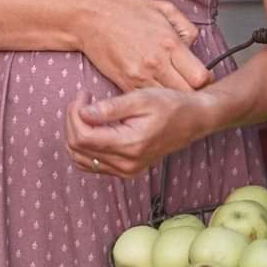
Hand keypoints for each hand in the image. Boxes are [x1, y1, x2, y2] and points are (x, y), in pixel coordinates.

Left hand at [65, 85, 209, 177]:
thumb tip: (83, 113)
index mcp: (129, 145)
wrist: (193, 121)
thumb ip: (110, 108)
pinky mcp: (125, 171)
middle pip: (77, 148)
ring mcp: (125, 171)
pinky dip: (84, 147)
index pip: (83, 137)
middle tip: (84, 100)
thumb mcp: (141, 99)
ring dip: (76, 134)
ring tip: (87, 112)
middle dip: (73, 121)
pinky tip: (93, 128)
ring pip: (80, 159)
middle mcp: (126, 164)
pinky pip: (92, 164)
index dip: (74, 114)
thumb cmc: (170, 105)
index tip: (84, 95)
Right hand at [75, 0, 213, 92]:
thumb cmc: (124, 11)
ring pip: (166, 101)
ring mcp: (139, 76)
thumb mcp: (162, 7)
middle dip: (191, 92)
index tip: (200, 77)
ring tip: (169, 88)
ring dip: (170, 97)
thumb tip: (193, 45)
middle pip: (187, 94)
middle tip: (187, 86)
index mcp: (170, 44)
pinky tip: (152, 88)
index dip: (205, 80)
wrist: (89, 19)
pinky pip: (145, 100)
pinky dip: (151, 98)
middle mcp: (157, 63)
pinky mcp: (124, 84)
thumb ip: (185, 26)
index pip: (201, 77)